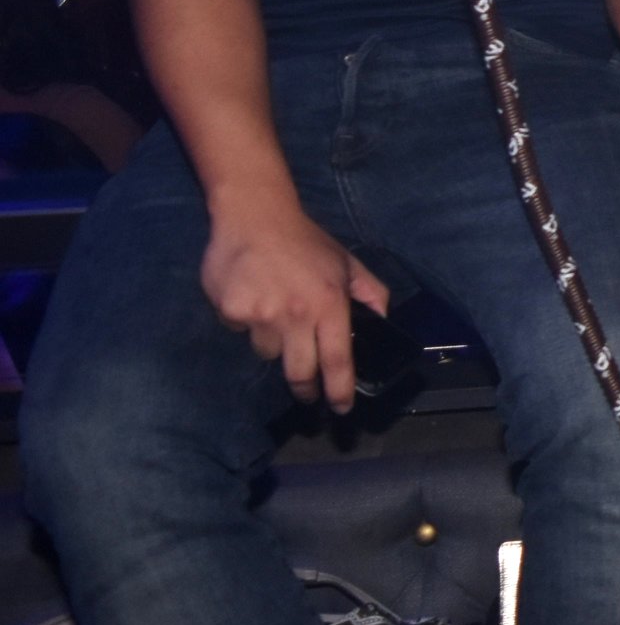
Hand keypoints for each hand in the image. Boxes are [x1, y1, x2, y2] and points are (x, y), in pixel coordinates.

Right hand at [201, 191, 386, 410]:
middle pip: (299, 371)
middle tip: (308, 393)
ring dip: (274, 343)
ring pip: (267, 352)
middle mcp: (295, 315)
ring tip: (275, 313)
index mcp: (329, 305)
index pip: (338, 360)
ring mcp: (260, 315)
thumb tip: (383, 320)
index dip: (339, 390)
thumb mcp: (347, 263)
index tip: (340, 409)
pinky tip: (251, 295)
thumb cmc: (305, 240)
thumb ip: (370, 292)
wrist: (255, 215)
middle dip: (305, 388)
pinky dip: (246, 320)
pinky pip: (240, 330)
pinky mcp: (231, 311)